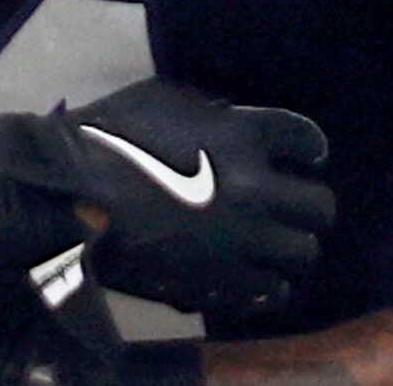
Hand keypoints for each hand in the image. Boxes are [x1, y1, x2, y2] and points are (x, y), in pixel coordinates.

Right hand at [0, 77, 333, 316]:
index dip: (309, 149)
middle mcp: (256, 190)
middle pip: (320, 206)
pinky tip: (252, 273)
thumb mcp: (162, 101)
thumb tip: (235, 122)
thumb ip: (211, 113)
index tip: (306, 158)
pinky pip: (272, 291)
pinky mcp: (224, 283)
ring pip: (303, 253)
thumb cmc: (107, 138)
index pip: (306, 140)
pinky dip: (267, 282)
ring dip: (290, 246)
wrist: (72, 199)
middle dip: (308, 206)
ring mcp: (243, 242)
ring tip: (271, 244)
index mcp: (242, 136)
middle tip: (289, 208)